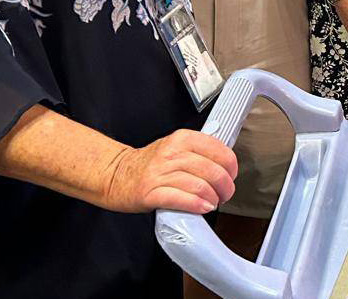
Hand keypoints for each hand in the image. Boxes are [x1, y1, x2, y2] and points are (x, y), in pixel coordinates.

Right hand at [101, 129, 237, 213]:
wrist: (116, 174)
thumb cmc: (149, 164)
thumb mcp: (175, 147)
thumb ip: (199, 151)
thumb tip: (226, 164)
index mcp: (182, 138)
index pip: (219, 150)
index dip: (231, 167)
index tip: (232, 176)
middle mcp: (171, 153)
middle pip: (212, 170)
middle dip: (225, 187)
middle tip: (225, 194)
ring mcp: (160, 173)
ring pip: (200, 186)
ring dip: (213, 198)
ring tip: (213, 202)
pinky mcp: (150, 193)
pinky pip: (181, 199)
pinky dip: (197, 205)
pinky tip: (202, 208)